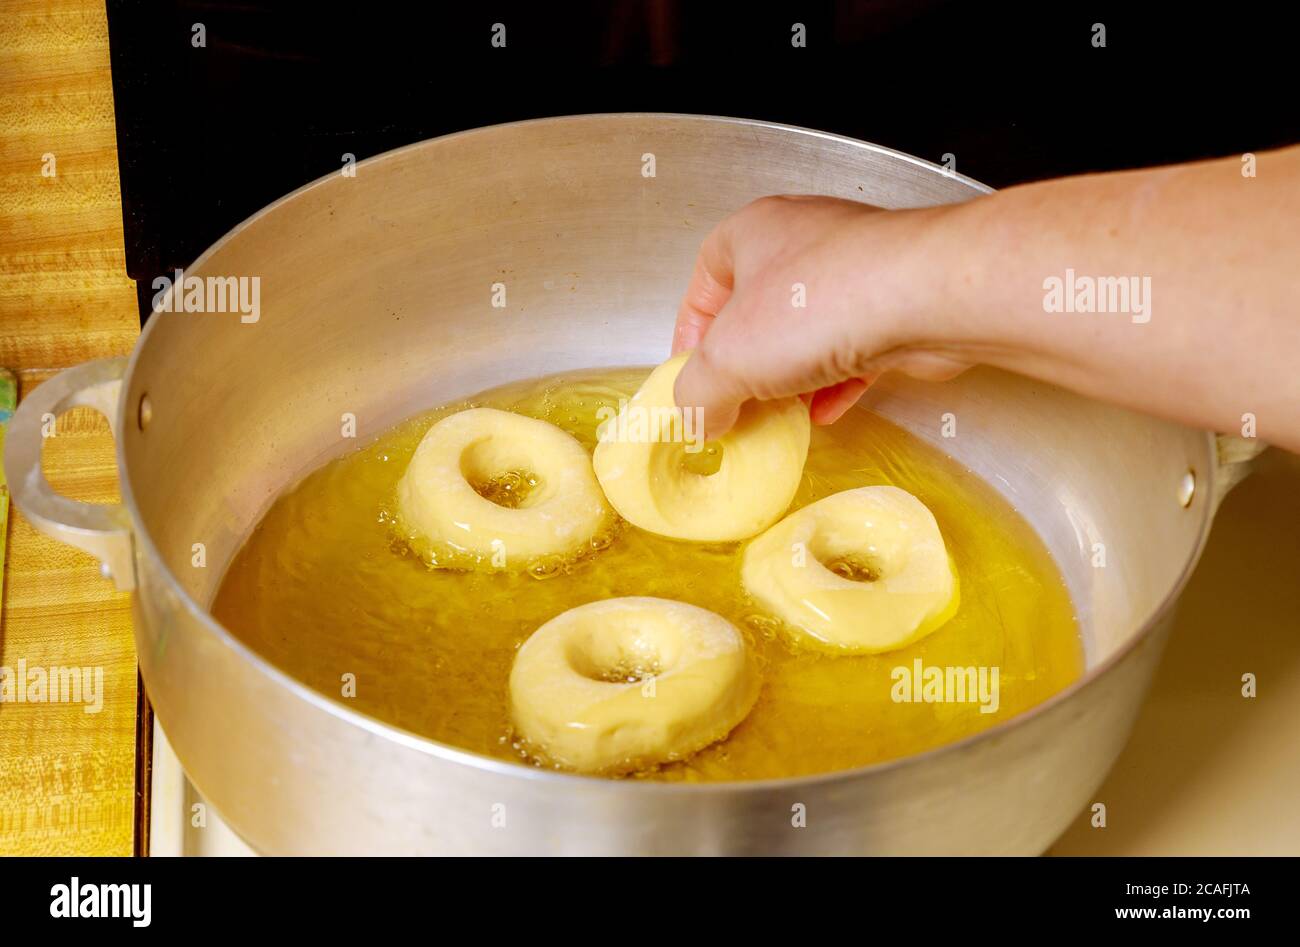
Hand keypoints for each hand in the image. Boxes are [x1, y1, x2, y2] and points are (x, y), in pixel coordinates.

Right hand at [671, 195, 973, 438]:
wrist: (926, 298)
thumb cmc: (825, 300)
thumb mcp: (728, 360)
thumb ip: (698, 392)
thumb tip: (696, 416)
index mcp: (753, 232)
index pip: (705, 284)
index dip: (692, 335)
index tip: (691, 377)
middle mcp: (805, 240)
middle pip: (758, 311)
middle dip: (746, 363)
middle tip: (736, 402)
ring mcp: (855, 270)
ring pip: (809, 331)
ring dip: (792, 377)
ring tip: (781, 413)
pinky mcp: (896, 305)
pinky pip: (854, 349)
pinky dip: (836, 382)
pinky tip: (827, 410)